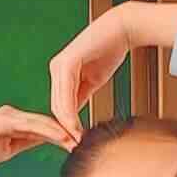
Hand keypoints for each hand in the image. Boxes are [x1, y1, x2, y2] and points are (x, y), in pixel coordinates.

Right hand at [0, 106, 74, 170]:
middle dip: (66, 129)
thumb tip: (48, 141)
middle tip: (86, 138)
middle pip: (46, 121)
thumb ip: (27, 142)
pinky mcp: (2, 120)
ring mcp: (7, 115)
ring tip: (79, 138)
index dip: (63, 132)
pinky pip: (30, 125)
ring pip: (41, 121)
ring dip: (61, 129)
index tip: (80, 141)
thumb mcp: (9, 149)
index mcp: (14, 120)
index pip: (44, 125)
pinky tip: (62, 135)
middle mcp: (12, 114)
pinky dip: (48, 130)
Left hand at [49, 6, 130, 142]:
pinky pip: (66, 94)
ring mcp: (59, 66)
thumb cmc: (109, 51)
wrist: (121, 29)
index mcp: (60, 73)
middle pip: (56, 107)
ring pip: (59, 103)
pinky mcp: (66, 63)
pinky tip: (76, 126)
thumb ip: (81, 95)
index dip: (66, 125)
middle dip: (64, 129)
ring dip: (67, 125)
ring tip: (76, 141)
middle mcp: (56, 69)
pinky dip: (70, 113)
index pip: (59, 105)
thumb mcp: (92, 80)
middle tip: (74, 147)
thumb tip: (74, 116)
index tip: (74, 142)